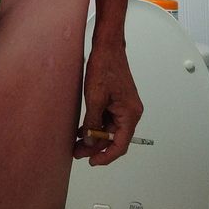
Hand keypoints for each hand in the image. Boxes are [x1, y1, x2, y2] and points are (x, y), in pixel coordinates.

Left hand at [73, 43, 143, 165]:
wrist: (108, 46)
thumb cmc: (105, 67)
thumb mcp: (95, 98)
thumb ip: (93, 122)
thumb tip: (90, 140)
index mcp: (130, 114)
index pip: (120, 144)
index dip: (106, 156)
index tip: (92, 162)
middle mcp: (131, 112)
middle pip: (114, 137)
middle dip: (96, 146)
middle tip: (78, 152)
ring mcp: (125, 106)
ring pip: (110, 128)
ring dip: (95, 135)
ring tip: (77, 143)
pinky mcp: (118, 100)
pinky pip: (108, 118)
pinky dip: (96, 124)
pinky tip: (83, 128)